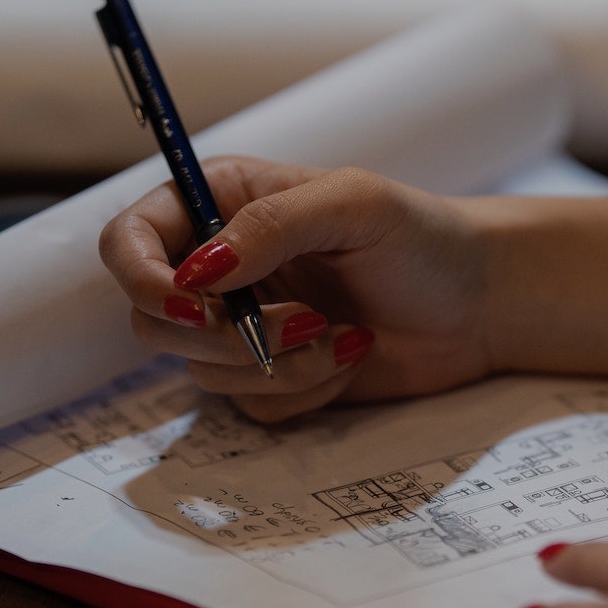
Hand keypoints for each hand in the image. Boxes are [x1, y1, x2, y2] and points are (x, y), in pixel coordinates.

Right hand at [99, 157, 493, 421]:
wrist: (478, 305)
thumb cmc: (423, 238)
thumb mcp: (354, 204)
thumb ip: (270, 225)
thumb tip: (198, 271)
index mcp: (220, 203)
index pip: (129, 242)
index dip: (144, 279)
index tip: (195, 306)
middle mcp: (219, 265)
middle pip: (153, 319)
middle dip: (224, 336)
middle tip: (303, 323)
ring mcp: (243, 325)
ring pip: (203, 371)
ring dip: (278, 364)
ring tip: (343, 333)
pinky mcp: (271, 376)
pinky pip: (250, 404)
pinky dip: (303, 389)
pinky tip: (351, 355)